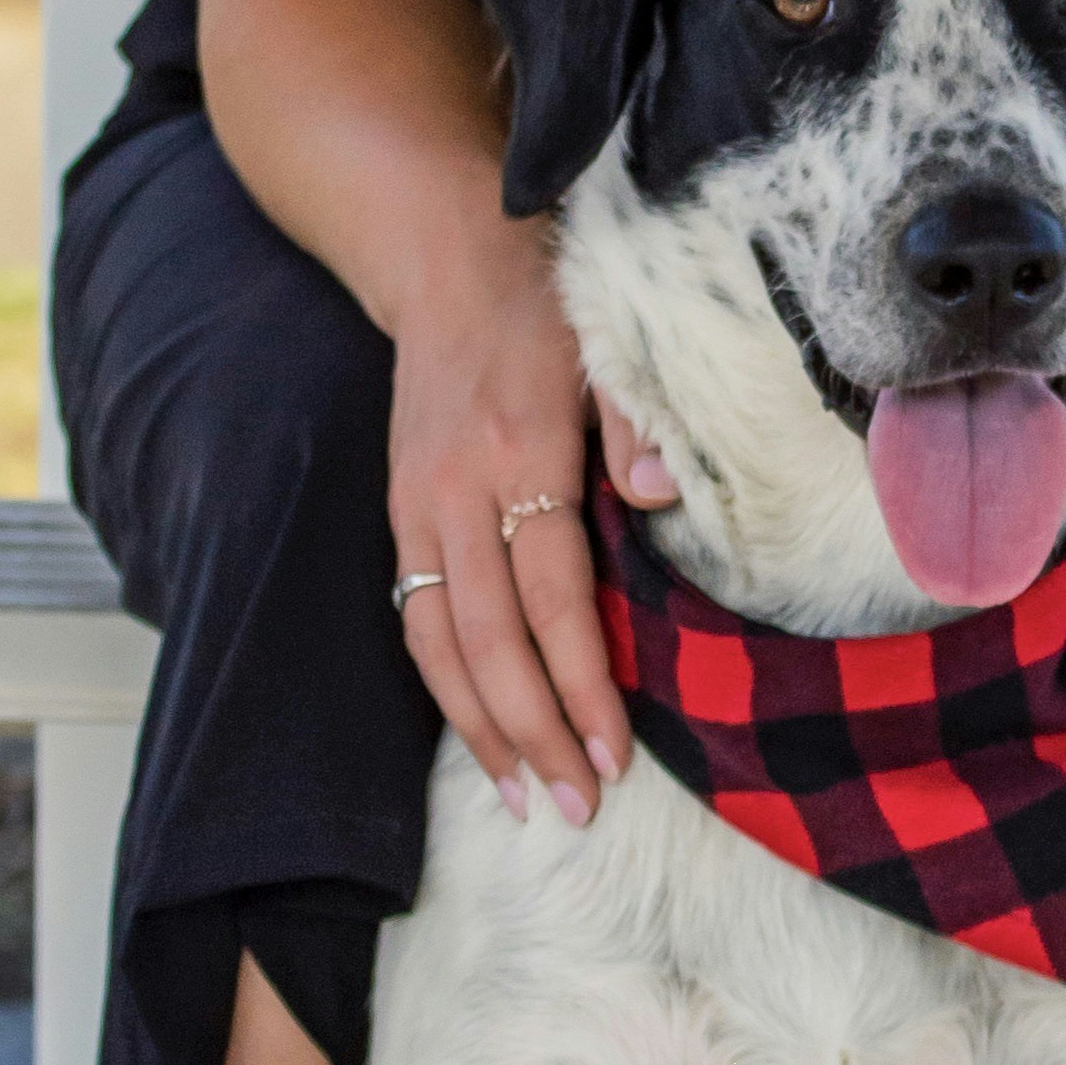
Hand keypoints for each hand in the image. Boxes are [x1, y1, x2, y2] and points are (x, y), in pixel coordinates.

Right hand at [385, 214, 673, 826]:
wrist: (443, 257)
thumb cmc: (549, 304)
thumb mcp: (611, 343)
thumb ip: (638, 423)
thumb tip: (666, 500)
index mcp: (522, 453)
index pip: (553, 598)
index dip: (582, 683)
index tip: (615, 752)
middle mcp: (458, 491)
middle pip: (489, 641)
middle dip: (532, 733)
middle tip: (576, 807)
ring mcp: (418, 506)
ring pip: (438, 644)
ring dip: (481, 728)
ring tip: (523, 796)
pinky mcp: (399, 510)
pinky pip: (411, 616)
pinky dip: (443, 685)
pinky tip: (479, 732)